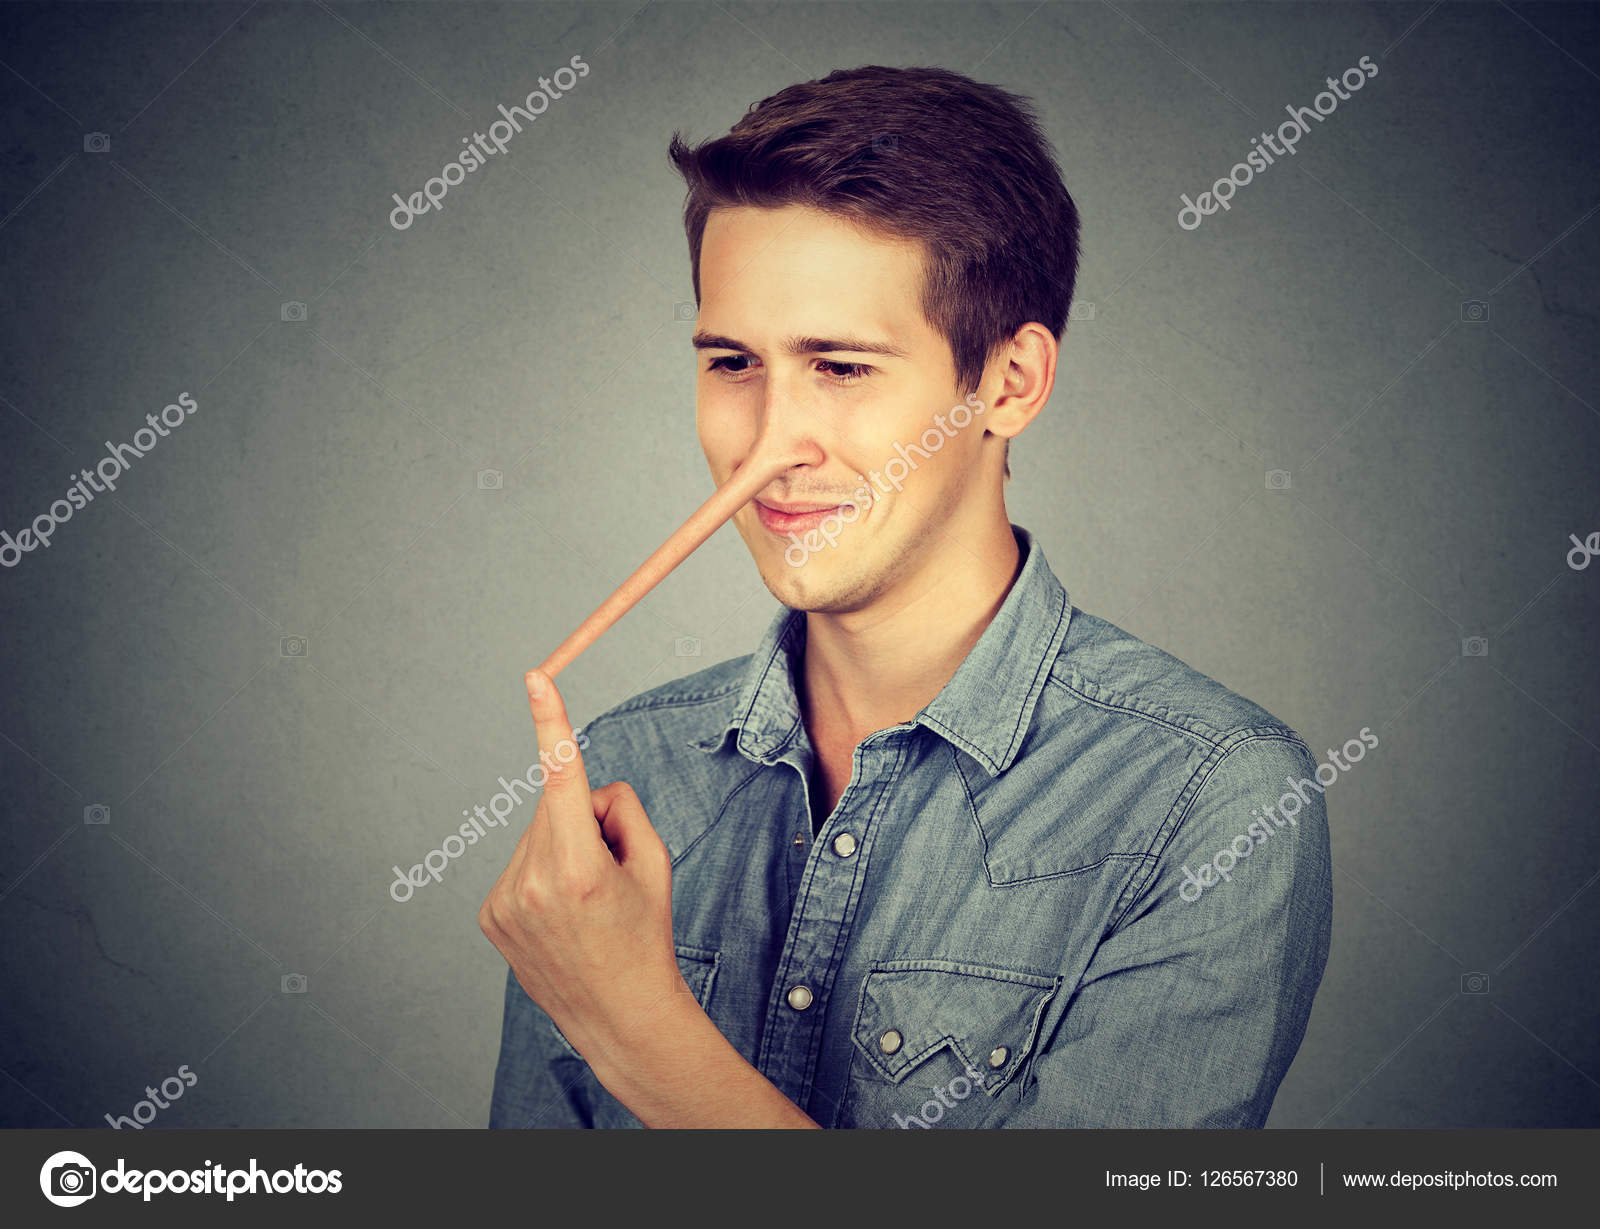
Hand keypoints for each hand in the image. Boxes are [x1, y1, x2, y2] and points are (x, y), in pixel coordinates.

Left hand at [478, 668, 687, 1065]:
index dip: (551, 723)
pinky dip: (542, 874)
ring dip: (561, 850)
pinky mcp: (489, 915)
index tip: (534, 679)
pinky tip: (560, 914)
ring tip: (583, 903)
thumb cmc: (646, 936)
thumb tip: (584, 789)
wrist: (620, 1016)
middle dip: (584, 821)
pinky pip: (520, 864)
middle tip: (608, 875)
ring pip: (536, 836)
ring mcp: (503, 901)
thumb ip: (622, 808)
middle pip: (557, 807)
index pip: (563, 778)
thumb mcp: (656, 863)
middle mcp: (532, 882)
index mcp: (579, 867)